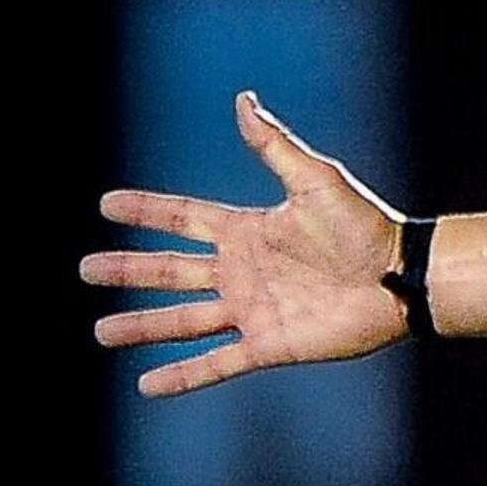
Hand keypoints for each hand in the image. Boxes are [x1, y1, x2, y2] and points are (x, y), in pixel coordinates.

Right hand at [84, 94, 409, 396]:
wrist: (400, 278)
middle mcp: (244, 272)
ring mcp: (253, 310)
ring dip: (143, 326)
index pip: (184, 219)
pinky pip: (216, 364)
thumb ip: (274, 146)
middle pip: (172, 271)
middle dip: (129, 270)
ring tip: (102, 333)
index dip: (147, 211)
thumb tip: (243, 100)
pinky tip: (147, 386)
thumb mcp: (315, 181)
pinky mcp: (269, 346)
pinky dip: (182, 376)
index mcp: (249, 232)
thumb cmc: (366, 227)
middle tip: (85, 270)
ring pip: (184, 320)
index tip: (106, 204)